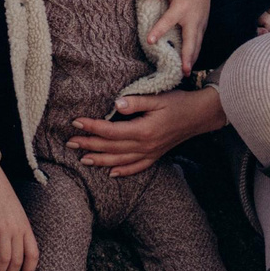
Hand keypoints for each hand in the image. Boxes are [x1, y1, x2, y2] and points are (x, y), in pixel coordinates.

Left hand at [69, 84, 225, 177]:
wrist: (200, 115)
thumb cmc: (179, 102)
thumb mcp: (158, 97)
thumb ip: (136, 102)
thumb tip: (115, 105)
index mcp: (144, 130)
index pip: (111, 131)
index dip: (92, 127)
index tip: (76, 122)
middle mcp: (145, 146)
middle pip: (111, 148)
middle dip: (89, 145)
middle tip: (69, 142)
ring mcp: (151, 153)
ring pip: (120, 161)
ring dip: (100, 160)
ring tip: (83, 158)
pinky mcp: (155, 156)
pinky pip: (137, 167)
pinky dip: (123, 171)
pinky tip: (111, 173)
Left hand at [145, 0, 211, 69]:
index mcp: (181, 6)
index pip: (168, 20)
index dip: (159, 30)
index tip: (149, 41)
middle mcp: (193, 17)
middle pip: (191, 40)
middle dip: (188, 56)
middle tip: (183, 71)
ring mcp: (200, 22)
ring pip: (197, 44)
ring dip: (192, 59)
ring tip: (185, 73)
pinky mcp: (203, 25)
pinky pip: (199, 42)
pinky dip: (195, 53)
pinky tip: (189, 64)